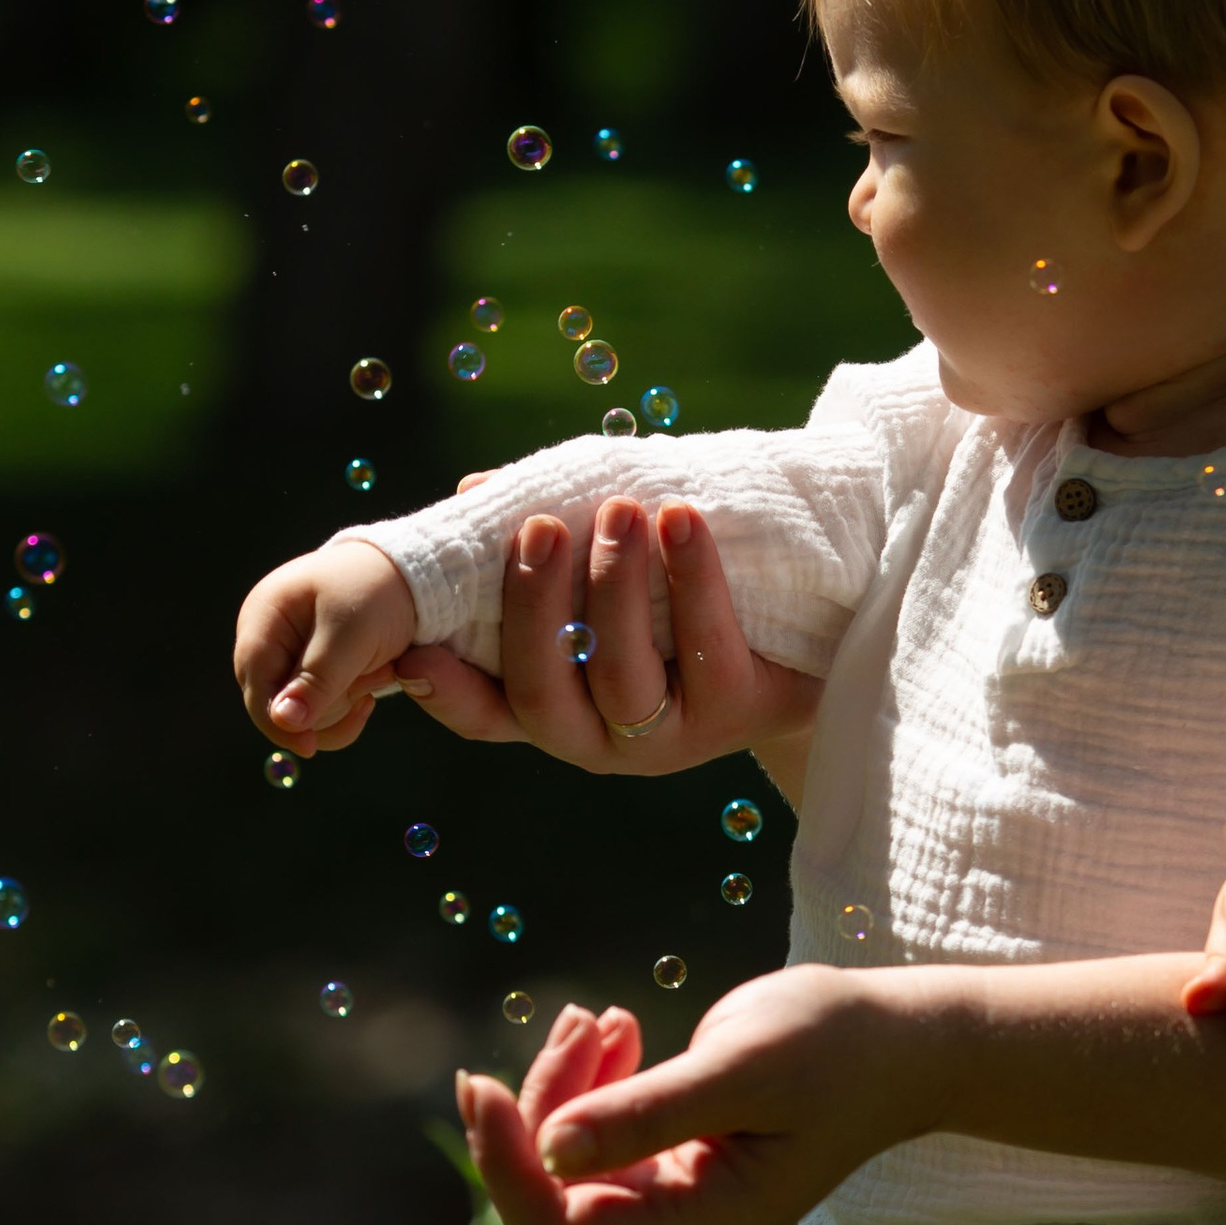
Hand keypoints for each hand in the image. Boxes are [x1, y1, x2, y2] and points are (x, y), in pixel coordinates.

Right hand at [233, 542, 420, 754]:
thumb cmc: (381, 591)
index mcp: (264, 617)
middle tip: (374, 674)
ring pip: (301, 709)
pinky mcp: (315, 665)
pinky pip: (319, 704)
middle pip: (278, 702)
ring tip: (381, 668)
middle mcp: (269, 635)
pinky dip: (347, 702)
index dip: (278, 721)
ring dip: (344, 699)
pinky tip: (373, 685)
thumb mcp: (353, 634)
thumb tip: (282, 722)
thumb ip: (317, 680)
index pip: (257, 685)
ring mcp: (290, 650)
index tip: (310, 748)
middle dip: (328, 702)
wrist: (418, 571)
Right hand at [400, 497, 821, 772]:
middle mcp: (602, 737)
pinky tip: (682, 521)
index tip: (410, 652)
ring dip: (614, 589)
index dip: (446, 693)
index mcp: (560, 708)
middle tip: (541, 526)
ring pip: (621, 679)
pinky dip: (693, 579)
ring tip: (622, 510)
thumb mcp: (615, 572)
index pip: (488, 713)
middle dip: (534, 608)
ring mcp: (669, 737)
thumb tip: (478, 487)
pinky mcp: (736, 713)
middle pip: (543, 693)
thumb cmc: (686, 602)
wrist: (815, 643)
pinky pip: (706, 650)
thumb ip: (551, 542)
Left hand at [457, 967, 945, 1224]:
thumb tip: (548, 1150)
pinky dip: (593, 1084)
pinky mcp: (674, 1174)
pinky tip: (619, 1031)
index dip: (504, 1164)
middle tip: (581, 1016)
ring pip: (568, 1164)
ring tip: (604, 1017)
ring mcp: (672, 1210)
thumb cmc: (834, 1048)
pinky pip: (598, 1142)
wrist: (897, 1045)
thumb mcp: (743, 1067)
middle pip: (554, 1192)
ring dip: (567, 1086)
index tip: (478, 1082)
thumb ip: (649, 1113)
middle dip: (544, 1103)